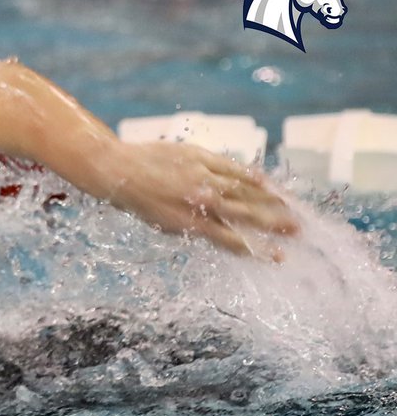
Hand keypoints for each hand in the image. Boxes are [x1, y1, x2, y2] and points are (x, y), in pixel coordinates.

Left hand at [100, 141, 299, 258]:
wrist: (118, 171)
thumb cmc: (140, 202)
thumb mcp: (165, 225)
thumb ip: (197, 228)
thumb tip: (227, 234)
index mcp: (190, 226)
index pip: (233, 241)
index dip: (259, 250)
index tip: (281, 257)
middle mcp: (200, 203)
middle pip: (247, 216)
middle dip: (274, 224)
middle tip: (298, 231)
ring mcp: (202, 179)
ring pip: (244, 192)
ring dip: (271, 201)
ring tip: (291, 208)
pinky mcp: (200, 158)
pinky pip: (233, 168)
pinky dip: (251, 176)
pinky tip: (268, 183)